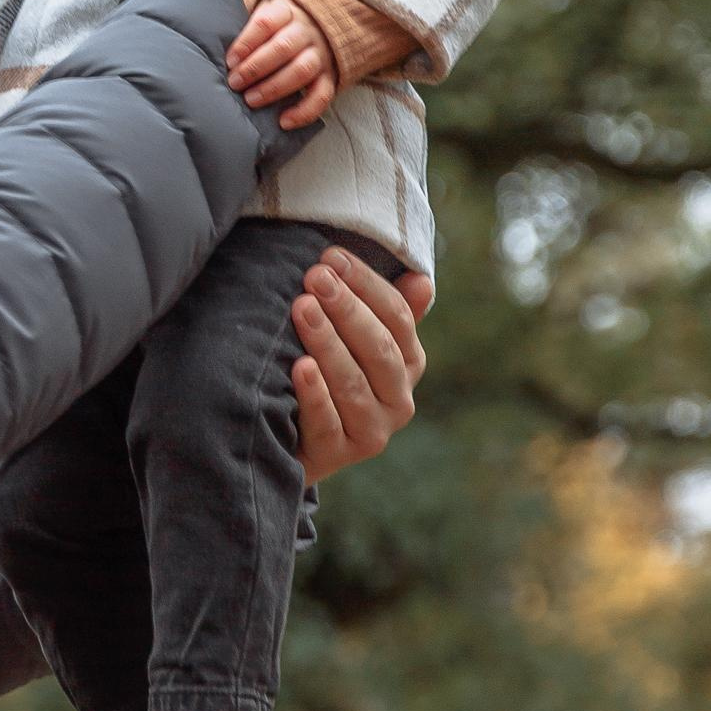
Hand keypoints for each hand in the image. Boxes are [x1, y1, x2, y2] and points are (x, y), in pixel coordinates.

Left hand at [228, 0, 336, 127]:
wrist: (318, 25)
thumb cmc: (276, 25)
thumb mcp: (261, 12)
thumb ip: (240, 21)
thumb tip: (205, 31)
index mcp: (286, 12)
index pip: (266, 22)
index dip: (246, 42)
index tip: (230, 60)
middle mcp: (306, 31)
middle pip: (284, 47)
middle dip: (256, 67)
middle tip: (235, 83)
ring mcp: (320, 54)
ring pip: (302, 70)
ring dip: (275, 87)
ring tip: (251, 100)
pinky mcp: (330, 76)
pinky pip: (322, 95)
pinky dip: (304, 111)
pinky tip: (284, 121)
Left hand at [292, 252, 431, 484]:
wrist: (290, 440)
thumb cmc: (328, 375)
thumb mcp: (356, 342)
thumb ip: (387, 312)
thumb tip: (421, 279)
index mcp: (409, 363)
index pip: (397, 317)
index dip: (366, 283)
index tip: (331, 256)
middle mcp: (399, 399)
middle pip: (378, 348)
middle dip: (346, 308)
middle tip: (315, 277)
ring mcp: (372, 431)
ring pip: (352, 383)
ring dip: (327, 342)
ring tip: (302, 308)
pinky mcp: (339, 454)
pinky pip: (327, 422)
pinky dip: (315, 394)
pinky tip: (299, 367)